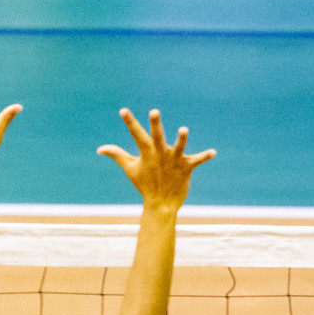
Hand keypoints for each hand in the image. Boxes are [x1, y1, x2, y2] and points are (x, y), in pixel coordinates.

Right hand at [97, 108, 214, 208]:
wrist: (161, 204)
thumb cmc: (145, 184)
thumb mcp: (130, 168)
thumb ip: (117, 155)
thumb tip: (99, 149)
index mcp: (146, 153)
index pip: (136, 134)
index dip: (130, 122)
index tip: (123, 110)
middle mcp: (160, 155)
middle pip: (157, 136)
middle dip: (155, 124)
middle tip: (154, 111)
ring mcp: (173, 161)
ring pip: (178, 147)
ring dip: (181, 139)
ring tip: (184, 129)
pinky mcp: (186, 168)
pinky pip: (197, 160)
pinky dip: (205, 156)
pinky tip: (213, 152)